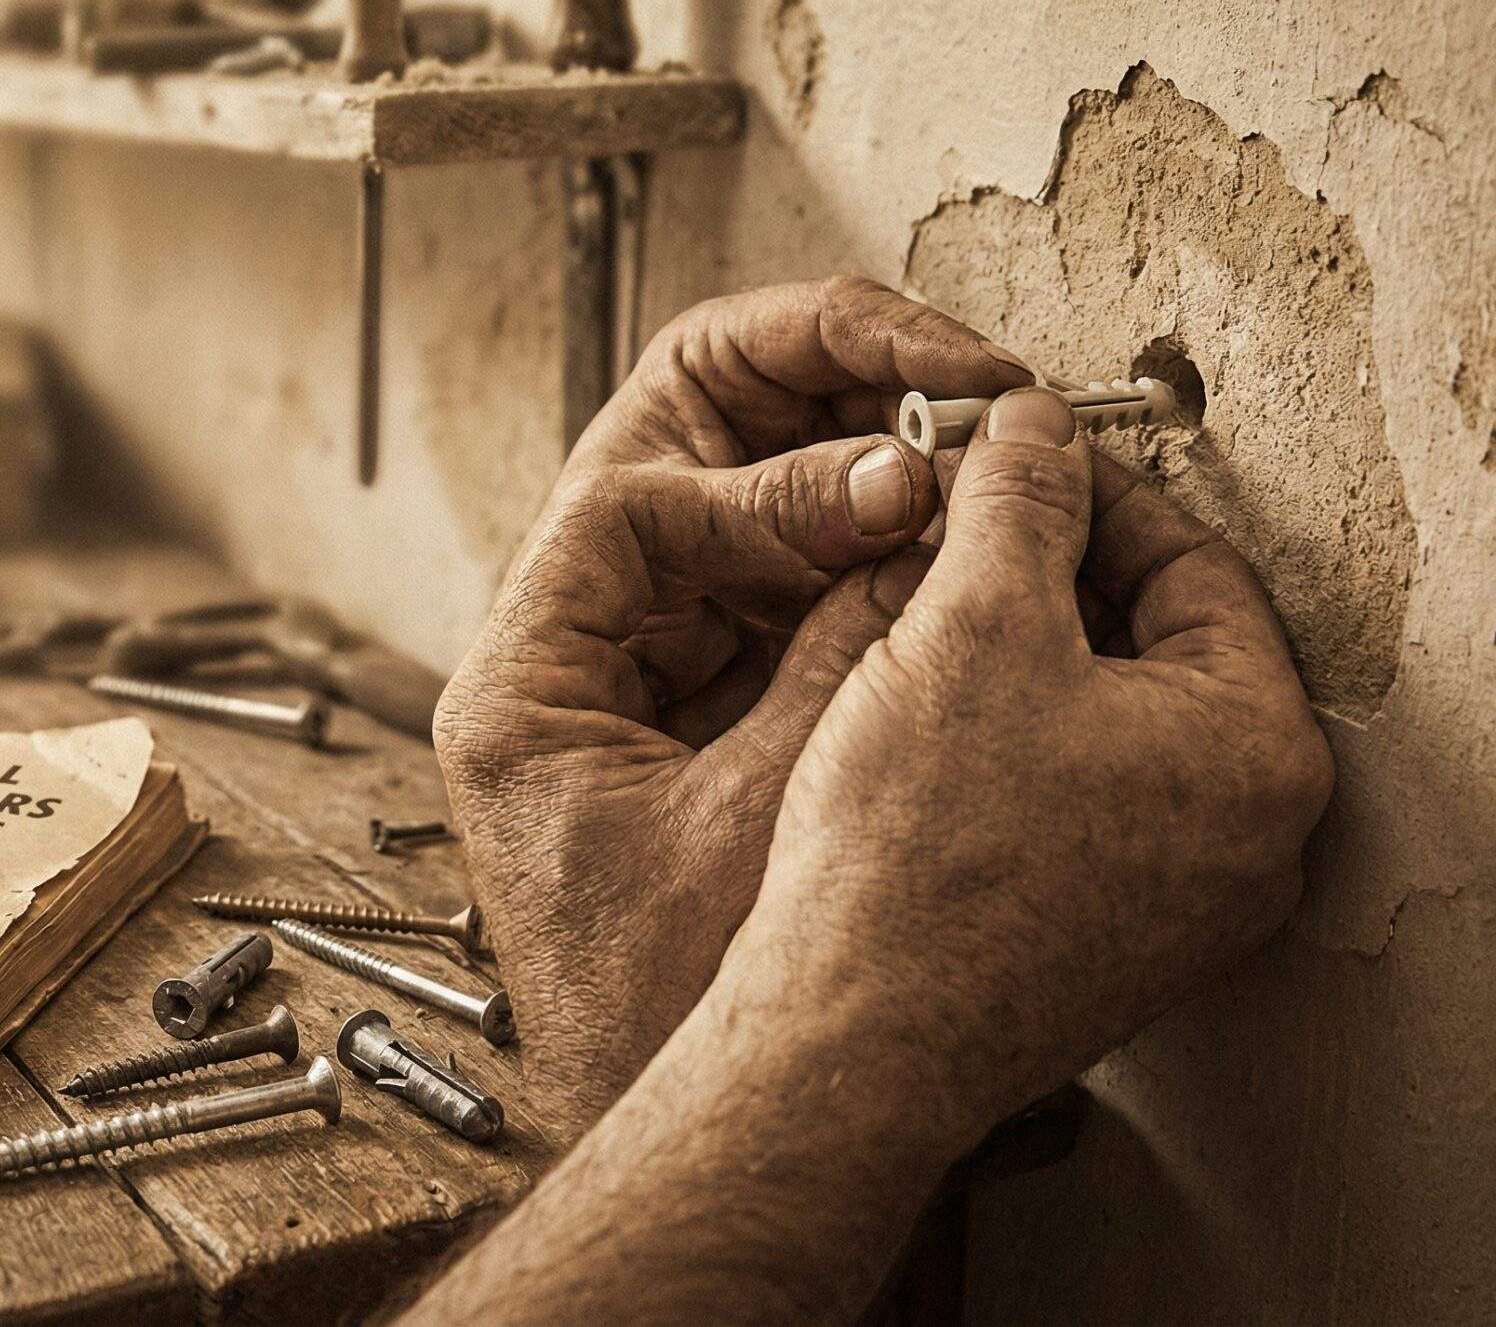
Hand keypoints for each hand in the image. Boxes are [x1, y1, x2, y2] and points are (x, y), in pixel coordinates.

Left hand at [432, 278, 1030, 1130]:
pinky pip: (788, 578)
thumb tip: (923, 508)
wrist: (719, 1121)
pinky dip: (870, 547)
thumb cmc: (683, 1010)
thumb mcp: (769, 809)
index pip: (632, 491)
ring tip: (971, 439)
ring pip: (742, 499)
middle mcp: (568, 652)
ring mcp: (643, 665)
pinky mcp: (713, 696)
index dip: (780, 467)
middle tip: (950, 372)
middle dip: (817, 393)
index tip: (903, 472)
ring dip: (857, 458)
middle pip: (676, 452)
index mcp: (524, 680)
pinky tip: (954, 533)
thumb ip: (844, 648)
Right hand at [743, 386, 1334, 1143]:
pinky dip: (1016, 747)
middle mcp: (1253, 840)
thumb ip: (1018, 498)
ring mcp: (1185, 905)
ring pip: (1115, 727)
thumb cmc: (921, 854)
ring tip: (927, 622)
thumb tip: (1034, 424)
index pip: (1197, 565)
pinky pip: (1081, 805)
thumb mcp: (971, 623)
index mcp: (1261, 751)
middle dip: (1053, 577)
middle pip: (1161, 647)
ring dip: (1027, 661)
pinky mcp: (1109, 946)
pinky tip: (926, 731)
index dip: (1089, 491)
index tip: (1011, 458)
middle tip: (960, 534)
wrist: (851, 1037)